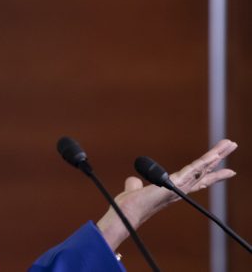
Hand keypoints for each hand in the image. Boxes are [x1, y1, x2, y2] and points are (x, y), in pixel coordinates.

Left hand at [97, 139, 237, 249]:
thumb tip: (133, 181)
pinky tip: (214, 155)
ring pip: (202, 168)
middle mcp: (180, 189)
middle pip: (204, 171)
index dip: (211, 173)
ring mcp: (180, 187)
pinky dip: (205, 162)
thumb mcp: (134, 190)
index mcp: (173, 189)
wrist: (126, 212)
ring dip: (216, 155)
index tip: (227, 170)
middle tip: (232, 146)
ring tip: (230, 144)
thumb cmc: (129, 206)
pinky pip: (193, 170)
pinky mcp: (175, 184)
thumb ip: (135, 185)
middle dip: (219, 158)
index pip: (197, 179)